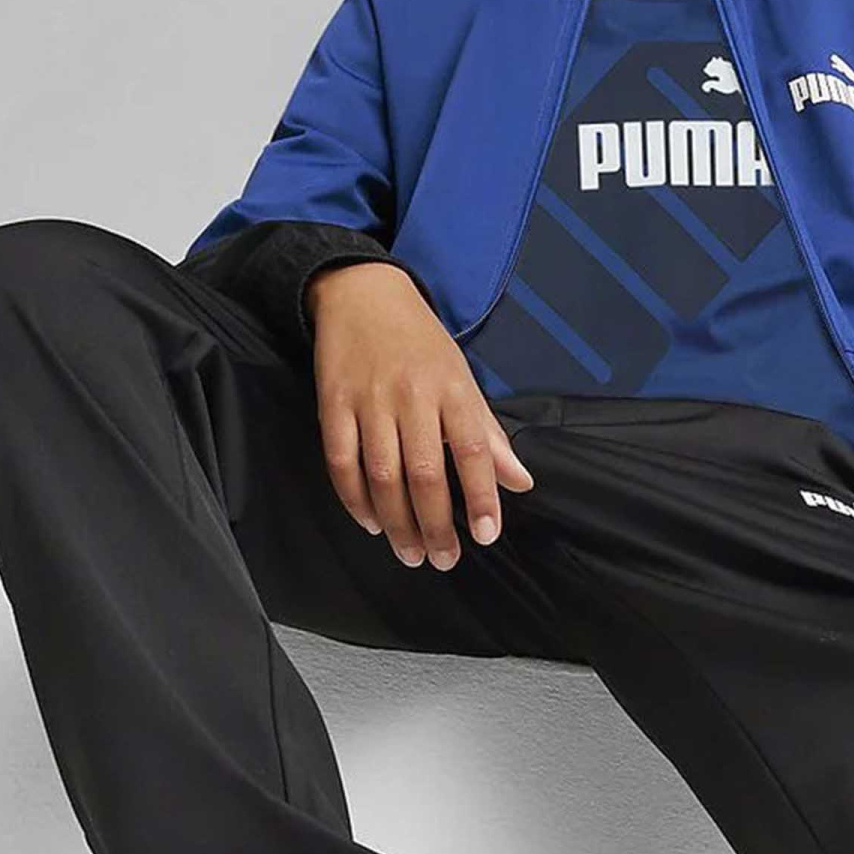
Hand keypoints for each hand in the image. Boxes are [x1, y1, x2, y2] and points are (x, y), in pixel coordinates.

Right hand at [305, 259, 535, 568]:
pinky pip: (341, 462)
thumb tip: (521, 481)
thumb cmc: (421, 343)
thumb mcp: (463, 378)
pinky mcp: (333, 404)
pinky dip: (355, 499)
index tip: (487, 535)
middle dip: (436, 525)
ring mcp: (369, 401)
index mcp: (452, 389)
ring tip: (411, 554)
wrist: (361, 293)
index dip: (481, 495)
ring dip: (398, 523)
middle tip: (443, 560)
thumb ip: (488, 434)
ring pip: (383, 476)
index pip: (473, 450)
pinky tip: (371, 524)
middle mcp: (412, 396)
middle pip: (425, 473)